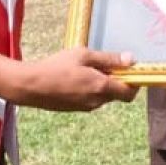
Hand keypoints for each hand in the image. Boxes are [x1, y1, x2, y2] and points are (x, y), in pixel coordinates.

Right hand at [15, 48, 138, 110]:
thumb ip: (109, 58)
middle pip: (117, 94)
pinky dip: (90, 89)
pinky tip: (75, 77)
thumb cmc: (57, 66)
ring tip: (85, 67)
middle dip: (116, 80)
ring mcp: (86, 107)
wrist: (32, 86)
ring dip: (102, 84)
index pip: (129, 93)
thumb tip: (131, 60)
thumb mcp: (84, 55)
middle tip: (102, 63)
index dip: (134, 82)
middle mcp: (97, 101)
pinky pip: (91, 99)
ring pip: (103, 96)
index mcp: (102, 88)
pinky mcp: (76, 109)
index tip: (130, 70)